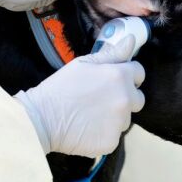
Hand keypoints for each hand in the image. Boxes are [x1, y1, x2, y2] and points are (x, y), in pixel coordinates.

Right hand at [15, 36, 145, 156]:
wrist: (42, 118)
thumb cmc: (60, 87)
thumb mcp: (84, 63)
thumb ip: (112, 53)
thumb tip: (131, 40)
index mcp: (120, 76)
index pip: (139, 73)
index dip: (128, 75)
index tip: (115, 80)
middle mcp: (125, 99)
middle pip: (138, 99)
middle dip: (125, 98)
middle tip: (102, 100)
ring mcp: (120, 122)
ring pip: (125, 119)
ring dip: (114, 117)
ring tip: (91, 115)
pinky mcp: (112, 141)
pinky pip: (114, 135)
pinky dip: (104, 133)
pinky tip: (88, 128)